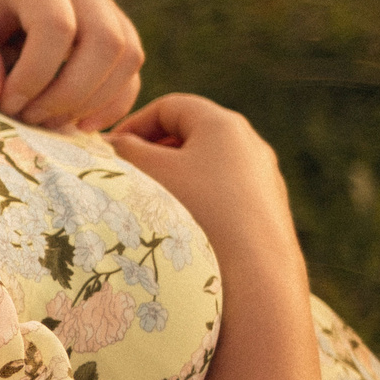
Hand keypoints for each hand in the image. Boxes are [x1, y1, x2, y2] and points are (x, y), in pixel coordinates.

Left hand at [0, 0, 143, 129]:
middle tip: (29, 118)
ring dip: (94, 101)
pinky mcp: (116, 27)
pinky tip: (81, 125)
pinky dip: (115, 101)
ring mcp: (104, 5)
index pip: (55, 27)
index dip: (34, 75)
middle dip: (70, 94)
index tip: (4, 103)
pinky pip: (132, 67)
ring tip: (48, 123)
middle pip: (105, 42)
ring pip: (127, 56)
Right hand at [106, 94, 305, 285]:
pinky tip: (186, 226)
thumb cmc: (199, 212)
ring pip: (208, 166)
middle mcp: (250, 143)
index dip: (134, 124)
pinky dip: (200, 199)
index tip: (111, 151)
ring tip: (153, 205)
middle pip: (191, 134)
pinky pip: (225, 192)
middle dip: (154, 152)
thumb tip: (110, 142)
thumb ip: (125, 150)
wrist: (255, 273)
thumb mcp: (152, 174)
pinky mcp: (268, 208)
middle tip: (128, 177)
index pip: (170, 107)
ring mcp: (263, 177)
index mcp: (224, 123)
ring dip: (176, 178)